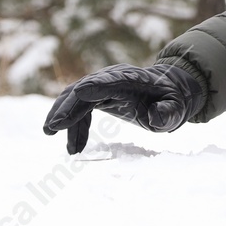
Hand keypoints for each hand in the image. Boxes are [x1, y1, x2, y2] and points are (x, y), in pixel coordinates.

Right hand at [42, 63, 206, 154]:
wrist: (167, 91)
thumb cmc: (172, 101)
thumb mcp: (177, 109)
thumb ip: (168, 113)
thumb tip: (155, 117)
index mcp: (133, 80)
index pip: (111, 80)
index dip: (95, 86)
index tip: (78, 94)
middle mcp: (114, 78)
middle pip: (85, 88)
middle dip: (68, 106)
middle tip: (53, 127)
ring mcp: (104, 84)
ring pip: (76, 95)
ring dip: (62, 113)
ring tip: (49, 133)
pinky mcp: (98, 94)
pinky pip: (80, 107)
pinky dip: (73, 125)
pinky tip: (74, 147)